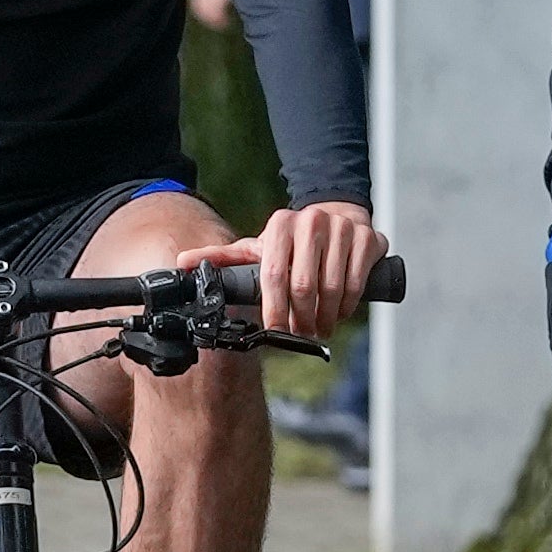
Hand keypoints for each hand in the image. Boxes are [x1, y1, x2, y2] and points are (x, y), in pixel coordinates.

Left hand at [238, 196, 386, 350]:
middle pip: (304, 286)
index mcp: (281, 224)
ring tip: (320, 327)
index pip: (274, 275)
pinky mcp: (367, 239)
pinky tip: (340, 312)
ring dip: (325, 318)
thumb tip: (184, 264)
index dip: (275, 309)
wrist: (336, 217)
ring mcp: (342, 228)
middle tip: (302, 333)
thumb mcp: (259, 248)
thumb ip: (224, 258)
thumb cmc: (294, 242)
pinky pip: (356, 283)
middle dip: (302, 319)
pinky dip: (347, 307)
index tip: (277, 331)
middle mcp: (311, 221)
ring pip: (332, 289)